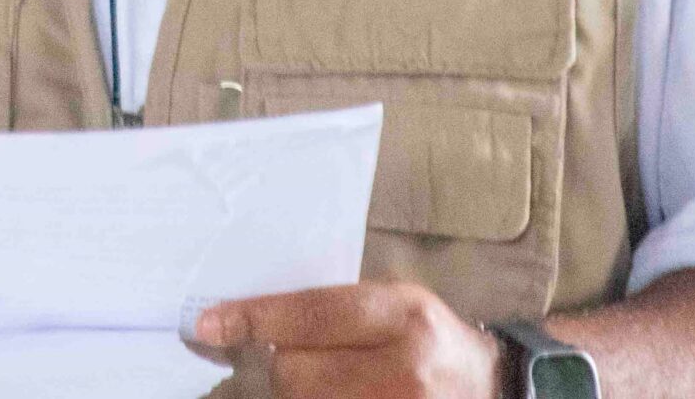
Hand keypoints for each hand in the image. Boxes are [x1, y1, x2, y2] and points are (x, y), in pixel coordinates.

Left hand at [193, 282, 506, 398]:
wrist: (487, 387)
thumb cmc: (427, 339)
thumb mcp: (394, 305)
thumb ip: (332, 311)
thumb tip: (249, 321)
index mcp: (402, 316)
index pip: (311, 316)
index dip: (253, 320)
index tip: (207, 324)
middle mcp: (404, 369)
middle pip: (296, 373)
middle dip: (272, 366)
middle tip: (268, 361)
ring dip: (288, 396)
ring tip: (300, 381)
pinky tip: (317, 394)